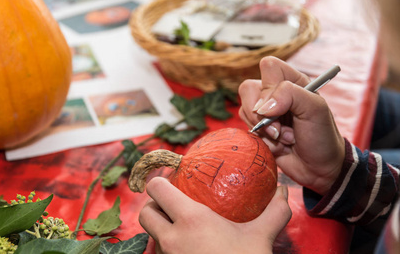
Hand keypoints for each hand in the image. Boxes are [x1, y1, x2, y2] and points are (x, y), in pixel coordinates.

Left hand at [139, 177, 290, 253]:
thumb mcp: (261, 238)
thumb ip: (274, 212)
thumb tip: (283, 192)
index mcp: (190, 219)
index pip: (157, 189)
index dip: (160, 181)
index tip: (172, 181)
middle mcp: (171, 239)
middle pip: (146, 212)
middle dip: (155, 205)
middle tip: (173, 203)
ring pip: (150, 235)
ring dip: (160, 227)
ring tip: (181, 227)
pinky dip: (167, 247)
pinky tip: (188, 247)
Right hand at [239, 56, 344, 194]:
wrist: (320, 169)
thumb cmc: (322, 137)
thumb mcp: (316, 109)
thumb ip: (290, 95)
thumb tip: (262, 106)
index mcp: (292, 81)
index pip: (268, 66)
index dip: (270, 86)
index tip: (281, 106)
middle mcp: (276, 94)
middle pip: (248, 88)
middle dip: (263, 115)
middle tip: (280, 127)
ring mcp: (265, 112)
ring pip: (245, 110)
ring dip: (265, 130)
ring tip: (285, 138)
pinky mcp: (258, 129)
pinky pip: (246, 129)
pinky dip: (263, 141)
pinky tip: (279, 146)